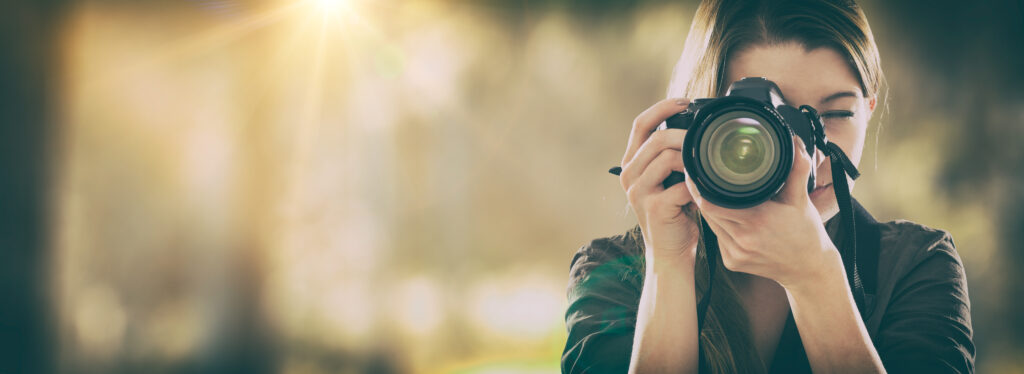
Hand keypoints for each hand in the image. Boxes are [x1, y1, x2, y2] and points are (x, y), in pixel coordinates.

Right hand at [620, 98, 699, 267]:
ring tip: (704, 168)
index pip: (640, 124)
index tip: (686, 102)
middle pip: (656, 139)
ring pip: (667, 158)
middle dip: (685, 135)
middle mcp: (629, 175)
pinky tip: (704, 190)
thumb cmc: (675, 213)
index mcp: (632, 163)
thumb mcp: (668, 179)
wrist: (670, 252)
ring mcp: (639, 192)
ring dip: (692, 159)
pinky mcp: (654, 208)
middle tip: (704, 140)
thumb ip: (672, 156)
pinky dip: (697, 185)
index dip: (662, 108)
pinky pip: (680, 185)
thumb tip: (695, 128)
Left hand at [684, 136, 837, 288]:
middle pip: (707, 212)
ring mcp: (735, 254)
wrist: (809, 269)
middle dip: (703, 196)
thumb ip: (797, 169)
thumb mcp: (801, 199)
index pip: (711, 203)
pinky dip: (719, 226)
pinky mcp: (732, 263)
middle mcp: (742, 240)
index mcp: (757, 220)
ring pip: (710, 225)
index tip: (696, 172)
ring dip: (710, 211)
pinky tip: (728, 218)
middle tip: (701, 179)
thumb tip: (794, 141)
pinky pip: (717, 238)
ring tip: (713, 196)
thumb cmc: (806, 233)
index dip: (699, 188)